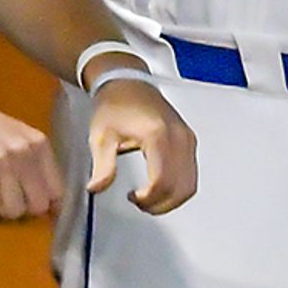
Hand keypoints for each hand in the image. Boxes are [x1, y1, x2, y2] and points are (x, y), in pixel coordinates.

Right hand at [0, 77, 61, 222]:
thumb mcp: (17, 137)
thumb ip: (34, 165)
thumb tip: (48, 208)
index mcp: (38, 144)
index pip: (58, 192)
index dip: (47, 207)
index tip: (33, 209)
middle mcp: (23, 153)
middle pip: (38, 206)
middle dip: (23, 211)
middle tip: (7, 203)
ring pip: (14, 211)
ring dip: (1, 211)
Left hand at [81, 74, 195, 213]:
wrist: (126, 83)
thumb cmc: (114, 105)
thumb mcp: (101, 137)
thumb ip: (102, 166)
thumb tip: (97, 189)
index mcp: (157, 135)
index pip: (162, 180)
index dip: (149, 198)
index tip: (133, 198)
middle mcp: (178, 137)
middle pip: (181, 187)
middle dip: (161, 204)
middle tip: (140, 204)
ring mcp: (186, 138)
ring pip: (190, 184)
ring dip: (171, 199)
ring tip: (148, 198)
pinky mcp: (189, 140)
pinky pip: (190, 174)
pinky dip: (178, 188)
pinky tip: (158, 187)